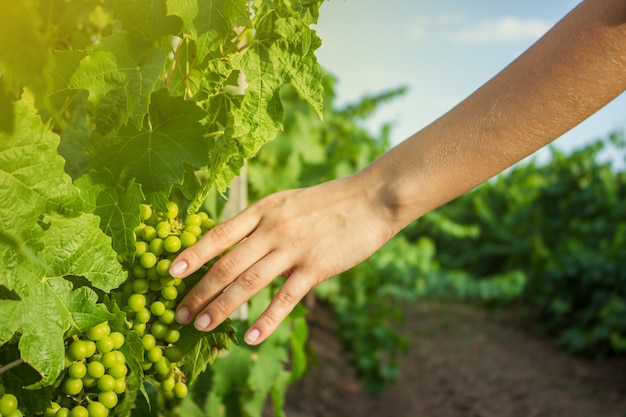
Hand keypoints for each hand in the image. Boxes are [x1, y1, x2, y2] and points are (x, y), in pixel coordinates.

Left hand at [168, 175, 394, 344]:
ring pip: (248, 282)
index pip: (219, 235)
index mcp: (263, 210)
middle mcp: (272, 229)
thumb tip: (235, 244)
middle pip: (227, 265)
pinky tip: (250, 336)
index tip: (170, 273)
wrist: (370, 199)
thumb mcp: (287, 202)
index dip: (192, 255)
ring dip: (222, 307)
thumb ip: (262, 222)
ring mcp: (293, 248)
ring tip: (201, 326)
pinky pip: (284, 298)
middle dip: (199, 292)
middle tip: (178, 314)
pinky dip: (266, 319)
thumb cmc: (328, 203)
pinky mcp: (315, 267)